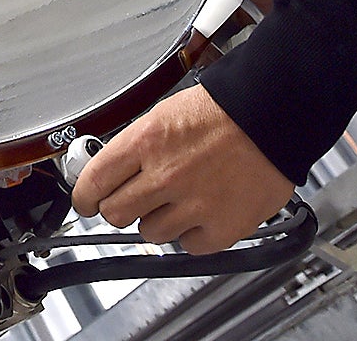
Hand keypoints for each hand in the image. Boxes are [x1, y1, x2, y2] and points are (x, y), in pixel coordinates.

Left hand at [71, 86, 293, 254]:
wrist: (272, 116)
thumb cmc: (224, 111)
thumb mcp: (164, 114)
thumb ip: (135, 146)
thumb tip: (110, 171)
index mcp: (146, 141)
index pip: (94, 181)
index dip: (84, 196)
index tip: (86, 202)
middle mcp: (165, 175)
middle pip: (116, 213)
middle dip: (119, 208)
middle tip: (131, 201)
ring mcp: (193, 204)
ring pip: (150, 233)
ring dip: (158, 220)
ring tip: (177, 199)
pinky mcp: (221, 228)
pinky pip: (188, 246)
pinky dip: (192, 234)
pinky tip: (200, 213)